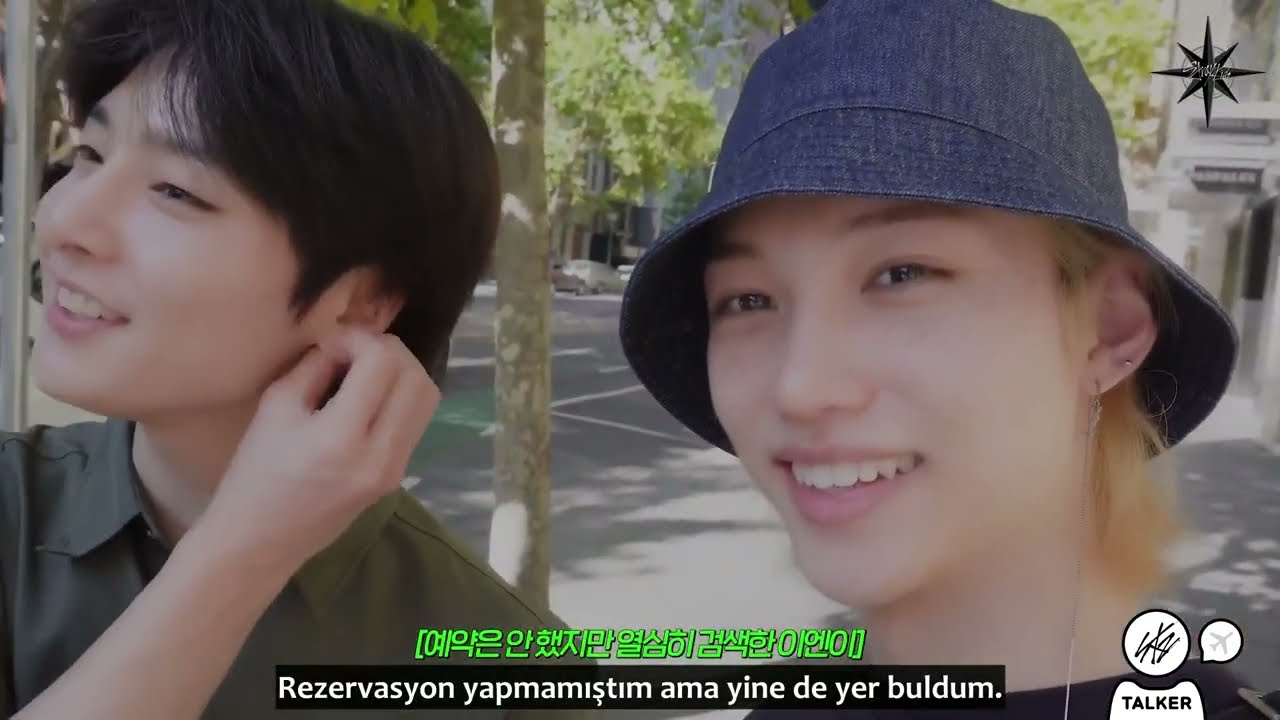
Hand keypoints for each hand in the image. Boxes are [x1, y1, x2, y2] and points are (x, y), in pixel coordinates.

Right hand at [192, 329, 439, 577]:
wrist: (260, 542)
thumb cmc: (255, 473)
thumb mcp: (275, 407)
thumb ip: (316, 365)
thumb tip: (346, 342)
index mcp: (341, 439)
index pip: (382, 364)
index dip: (360, 339)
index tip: (333, 344)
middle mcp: (379, 456)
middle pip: (415, 377)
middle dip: (388, 351)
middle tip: (354, 351)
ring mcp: (395, 470)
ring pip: (426, 398)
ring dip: (401, 373)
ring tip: (364, 372)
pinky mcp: (397, 477)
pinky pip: (416, 422)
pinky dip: (400, 398)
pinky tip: (368, 398)